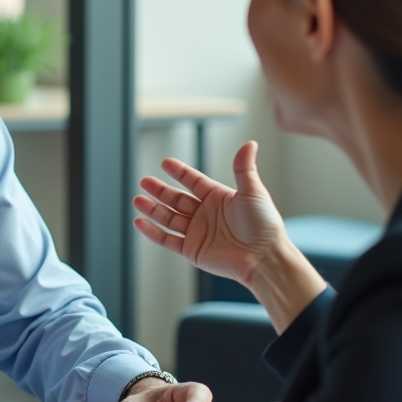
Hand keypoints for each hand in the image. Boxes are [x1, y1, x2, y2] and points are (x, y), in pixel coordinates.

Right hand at [132, 141, 283, 287]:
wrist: (264, 257)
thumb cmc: (264, 225)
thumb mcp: (252, 191)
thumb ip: (243, 168)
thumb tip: (250, 143)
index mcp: (218, 198)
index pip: (194, 182)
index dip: (180, 173)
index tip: (166, 163)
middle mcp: (206, 215)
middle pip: (177, 200)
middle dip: (160, 191)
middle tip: (145, 182)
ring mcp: (198, 233)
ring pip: (169, 218)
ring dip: (153, 210)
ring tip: (138, 200)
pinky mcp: (192, 250)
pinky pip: (168, 240)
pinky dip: (152, 232)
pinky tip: (140, 222)